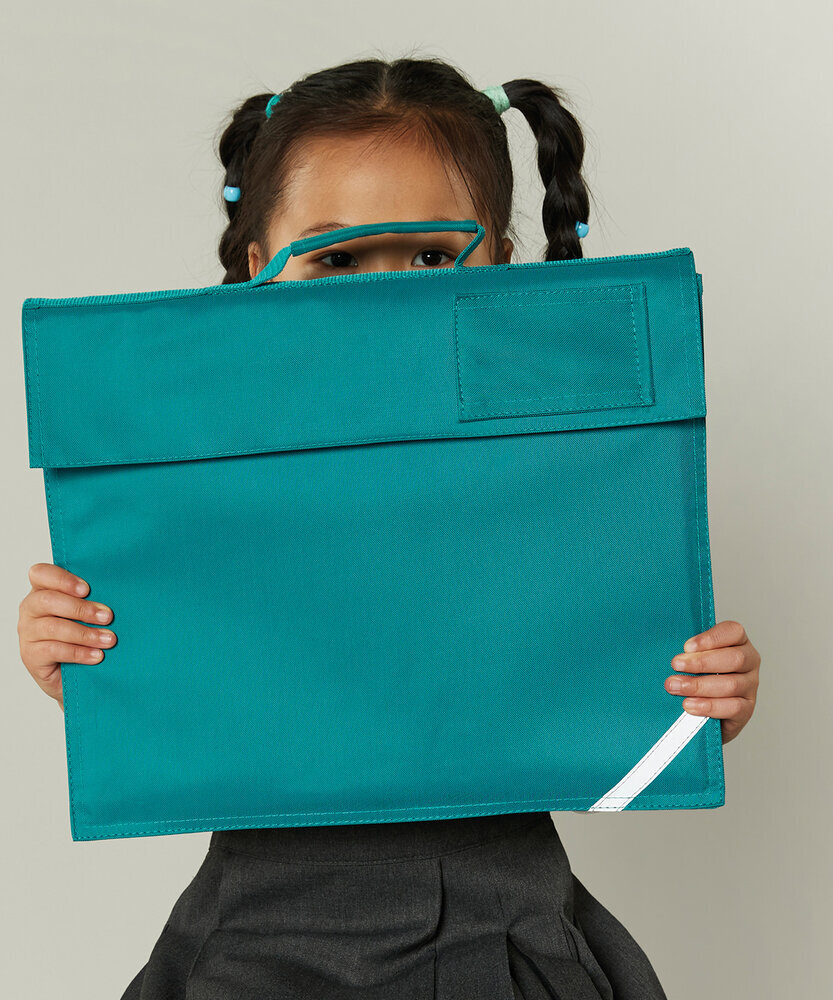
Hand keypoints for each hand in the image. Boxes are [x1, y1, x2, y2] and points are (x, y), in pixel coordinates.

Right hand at [18, 563, 116, 711]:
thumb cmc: (84, 635)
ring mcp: (28, 633)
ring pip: (52, 627)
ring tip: (109, 640)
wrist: (75, 676)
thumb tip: (121, 592)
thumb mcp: (88, 613)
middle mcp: (30, 609)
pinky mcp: (30, 655)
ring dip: (85, 633)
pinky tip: (97, 656)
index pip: (40, 573)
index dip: (62, 579)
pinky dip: (79, 652)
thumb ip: (93, 599)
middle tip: (108, 617)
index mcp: (43, 590)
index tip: (87, 589)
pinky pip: (53, 650)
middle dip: (81, 608)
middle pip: (47, 600)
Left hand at [664, 620, 759, 744]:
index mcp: (738, 642)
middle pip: (734, 658)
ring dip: (699, 685)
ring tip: (675, 687)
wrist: (703, 710)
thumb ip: (688, 651)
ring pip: (731, 684)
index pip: (733, 631)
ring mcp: (750, 686)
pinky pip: (733, 707)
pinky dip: (709, 706)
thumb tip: (663, 647)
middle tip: (675, 665)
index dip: (711, 638)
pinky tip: (689, 705)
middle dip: (701, 662)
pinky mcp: (747, 709)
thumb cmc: (696, 674)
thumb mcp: (693, 656)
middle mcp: (749, 661)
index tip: (686, 646)